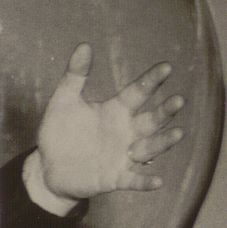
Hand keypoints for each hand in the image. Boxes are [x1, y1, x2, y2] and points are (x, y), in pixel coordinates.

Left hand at [32, 44, 184, 202]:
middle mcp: (125, 132)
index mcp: (116, 110)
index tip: (166, 67)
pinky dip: (144, 181)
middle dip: (165, 111)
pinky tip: (157, 181)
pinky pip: (132, 180)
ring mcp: (122, 155)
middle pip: (151, 120)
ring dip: (163, 143)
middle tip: (178, 100)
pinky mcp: (114, 178)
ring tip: (177, 134)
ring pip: (149, 148)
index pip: (138, 92)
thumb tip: (84, 46)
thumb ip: (74, 76)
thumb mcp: (63, 102)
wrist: (47, 167)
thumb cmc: (59, 132)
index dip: (151, 80)